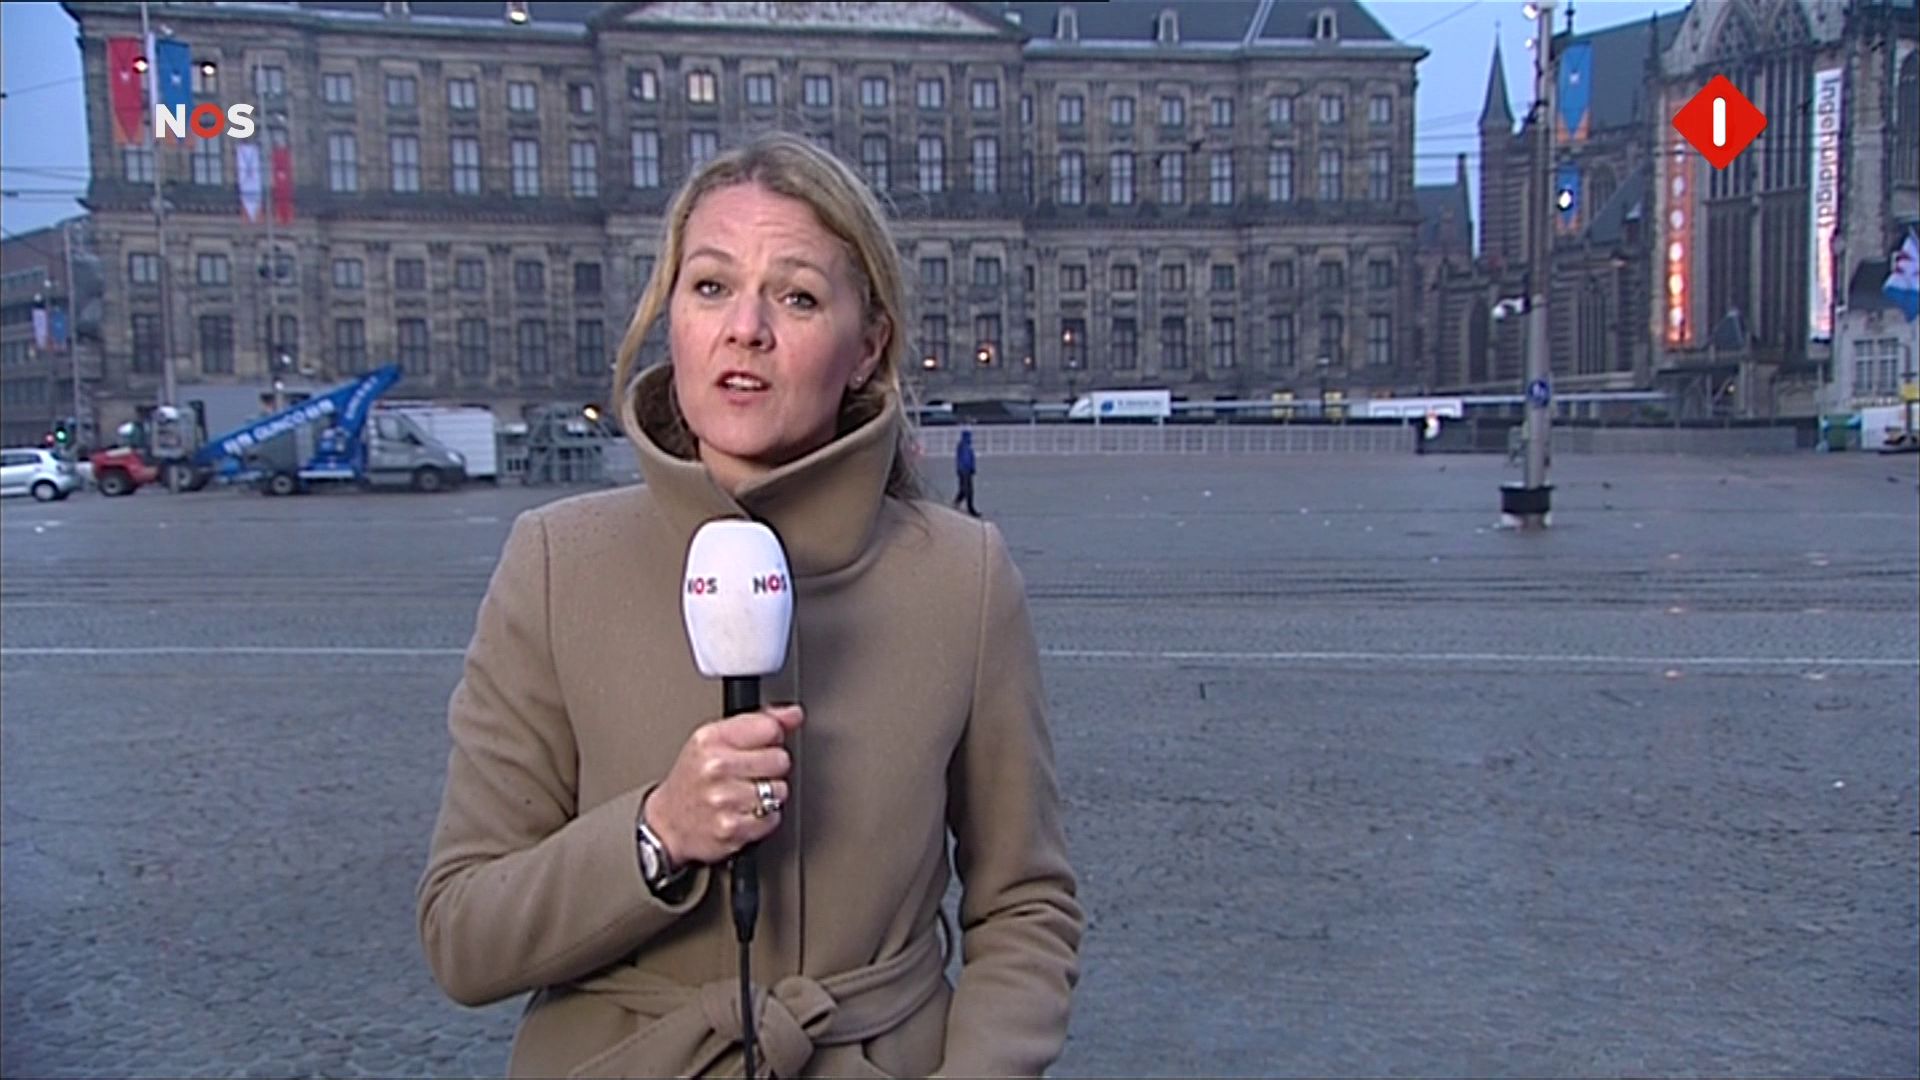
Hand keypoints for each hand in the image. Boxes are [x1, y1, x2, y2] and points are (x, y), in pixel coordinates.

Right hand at [644, 704, 802, 865]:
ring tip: (745, 794)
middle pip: (780, 759)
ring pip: (780, 790)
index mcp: (711, 739)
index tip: (758, 746)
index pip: (770, 728)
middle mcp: (716, 767)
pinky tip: (744, 812)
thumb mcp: (715, 739)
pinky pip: (773, 818)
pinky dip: (764, 819)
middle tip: (749, 774)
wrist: (667, 822)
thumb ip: (759, 722)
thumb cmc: (693, 778)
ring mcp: (723, 799)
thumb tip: (794, 714)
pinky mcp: (732, 828)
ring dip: (769, 795)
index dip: (771, 738)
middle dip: (771, 768)